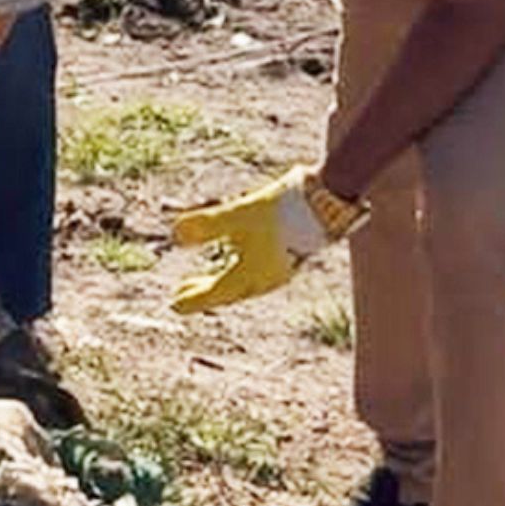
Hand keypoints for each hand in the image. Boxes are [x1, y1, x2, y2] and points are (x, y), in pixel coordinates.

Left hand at [169, 165, 368, 312]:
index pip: (216, 293)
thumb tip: (175, 234)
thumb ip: (208, 224)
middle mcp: (267, 278)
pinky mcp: (290, 255)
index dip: (194, 299)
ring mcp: (280, 268)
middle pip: (229, 290)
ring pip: (244, 281)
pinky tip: (237, 254)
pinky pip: (257, 270)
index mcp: (253, 276)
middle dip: (204, 291)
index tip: (174, 305)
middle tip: (182, 292)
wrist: (330, 201)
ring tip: (205, 278)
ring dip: (221, 281)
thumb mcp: (240, 213)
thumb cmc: (285, 209)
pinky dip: (239, 269)